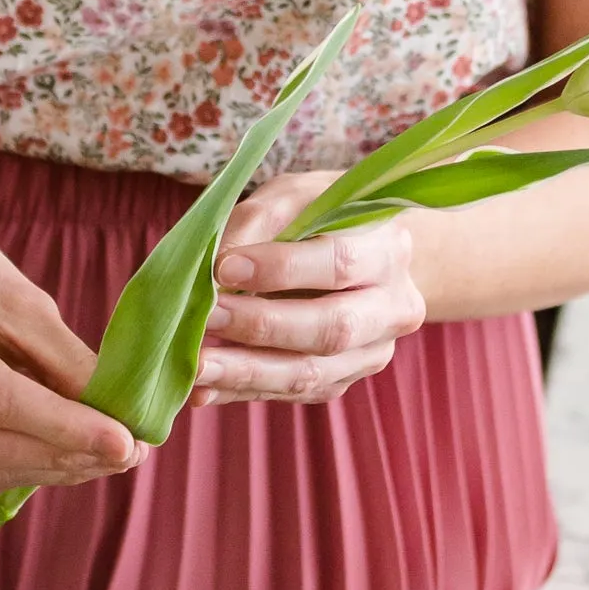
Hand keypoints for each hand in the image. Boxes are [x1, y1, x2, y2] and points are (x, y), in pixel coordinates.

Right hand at [0, 194, 139, 494]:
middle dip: (62, 455)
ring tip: (105, 458)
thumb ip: (65, 362)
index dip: (64, 426)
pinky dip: (19, 464)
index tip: (125, 441)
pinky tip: (62, 454)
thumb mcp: (19, 299)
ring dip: (47, 467)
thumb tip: (120, 425)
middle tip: (127, 456)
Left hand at [196, 176, 426, 407]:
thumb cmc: (321, 215)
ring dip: (247, 372)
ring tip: (196, 366)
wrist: (361, 254)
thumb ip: (257, 222)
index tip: (225, 268)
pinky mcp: (344, 380)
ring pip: (312, 373)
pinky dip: (244, 391)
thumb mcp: (294, 196)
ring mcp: (372, 352)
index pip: (338, 263)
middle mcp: (392, 307)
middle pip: (331, 328)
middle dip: (261, 327)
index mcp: (387, 249)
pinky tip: (204, 388)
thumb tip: (212, 270)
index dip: (281, 269)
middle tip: (205, 319)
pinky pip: (292, 393)